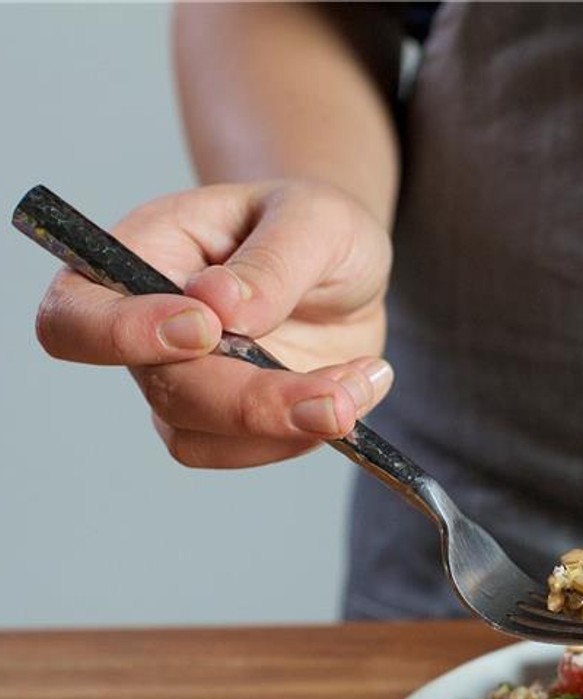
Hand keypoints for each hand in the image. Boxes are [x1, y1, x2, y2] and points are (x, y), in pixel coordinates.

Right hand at [34, 179, 393, 466]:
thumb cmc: (314, 227)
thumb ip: (272, 260)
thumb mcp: (315, 220)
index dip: (122, 336)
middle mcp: (146, 332)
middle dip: (254, 403)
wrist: (346, 268)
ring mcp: (184, 384)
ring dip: (291, 424)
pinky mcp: (228, 424)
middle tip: (337, 399)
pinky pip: (252, 452)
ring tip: (363, 380)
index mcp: (140, 258)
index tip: (205, 328)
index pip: (76, 316)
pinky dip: (311, 432)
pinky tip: (357, 388)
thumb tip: (220, 303)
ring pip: (204, 437)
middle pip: (163, 393)